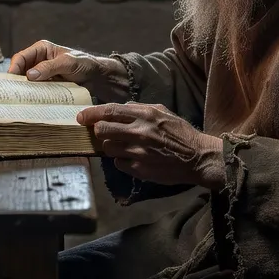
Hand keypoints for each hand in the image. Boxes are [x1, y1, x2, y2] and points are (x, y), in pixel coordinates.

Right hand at [9, 40, 130, 102]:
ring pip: (26, 82)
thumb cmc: (84, 64)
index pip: (21, 57)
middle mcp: (39, 61)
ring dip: (24, 90)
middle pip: (21, 71)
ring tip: (19, 101)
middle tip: (11, 94)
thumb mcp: (67, 63)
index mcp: (41, 50)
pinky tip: (30, 103)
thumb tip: (29, 75)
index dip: (14, 68)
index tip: (11, 81)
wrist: (97, 77)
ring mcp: (42, 75)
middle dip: (16, 81)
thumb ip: (49, 67)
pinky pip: (35, 91)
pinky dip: (32, 96)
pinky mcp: (47, 86)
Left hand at [78, 102, 224, 189]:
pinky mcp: (139, 169)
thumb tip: (118, 109)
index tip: (81, 117)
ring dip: (111, 146)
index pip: (109, 111)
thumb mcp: (162, 112)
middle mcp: (139, 132)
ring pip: (108, 148)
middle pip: (102, 130)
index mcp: (145, 115)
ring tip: (123, 145)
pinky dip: (122, 160)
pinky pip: (118, 163)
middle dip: (98, 131)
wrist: (197, 158)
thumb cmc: (180, 133)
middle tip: (102, 132)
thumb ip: (139, 109)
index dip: (91, 114)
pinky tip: (133, 158)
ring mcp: (138, 152)